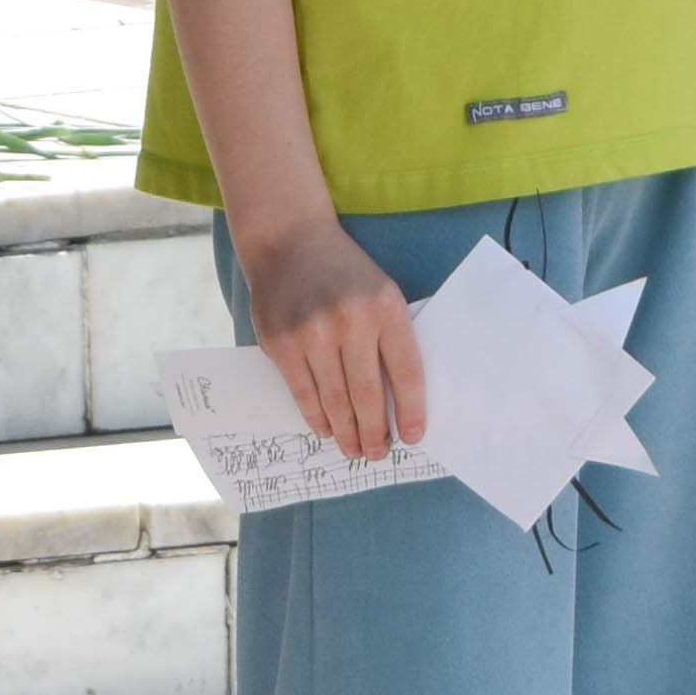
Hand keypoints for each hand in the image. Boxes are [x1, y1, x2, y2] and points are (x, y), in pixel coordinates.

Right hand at [236, 206, 427, 463]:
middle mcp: (350, 321)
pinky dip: (317, 418)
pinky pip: (303, 393)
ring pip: (335, 401)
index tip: (414, 437)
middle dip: (376, 433)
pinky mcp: (281, 343)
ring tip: (355, 449)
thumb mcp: (381, 293)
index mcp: (386, 308)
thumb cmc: (345, 273)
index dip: (412, 411)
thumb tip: (400, 401)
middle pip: (368, 395)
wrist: (290, 240)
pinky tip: (327, 429)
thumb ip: (391, 338)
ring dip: (347, 433)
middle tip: (378, 453)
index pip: (407, 372)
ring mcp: (312, 333)